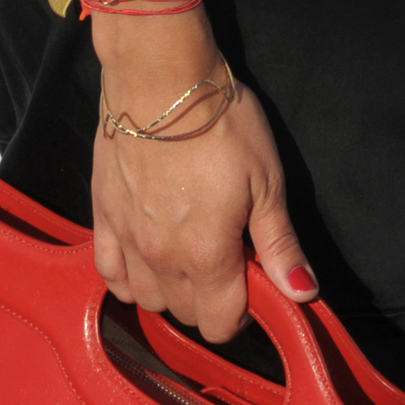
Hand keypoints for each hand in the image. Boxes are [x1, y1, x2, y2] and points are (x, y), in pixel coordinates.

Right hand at [89, 37, 316, 343]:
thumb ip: (280, 244)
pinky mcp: (101, 218)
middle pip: (185, 314)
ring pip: (147, 300)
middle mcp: (161, 260)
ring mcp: (126, 241)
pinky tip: (147, 258)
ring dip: (172, 290)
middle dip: (211, 299)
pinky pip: (110, 275)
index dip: (243, 313)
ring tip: (190, 253)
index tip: (253, 282)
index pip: (220, 324)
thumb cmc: (222, 125)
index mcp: (206, 255)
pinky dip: (129, 279)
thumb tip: (303, 293)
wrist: (161, 80)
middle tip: (227, 257)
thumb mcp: (266, 181)